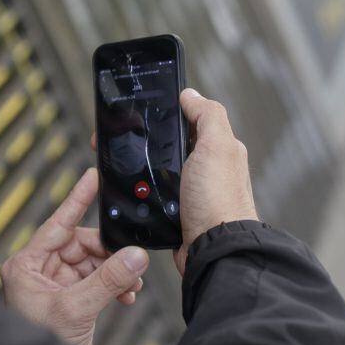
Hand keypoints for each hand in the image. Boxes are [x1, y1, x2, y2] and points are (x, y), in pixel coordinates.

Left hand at [0, 168, 147, 344]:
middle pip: (79, 245)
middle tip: (131, 260)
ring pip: (91, 264)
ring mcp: (53, 286)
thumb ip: (107, 280)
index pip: (56, 224)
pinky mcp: (68, 300)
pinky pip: (94, 281)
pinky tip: (125, 296)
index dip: (76, 200)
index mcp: (25, 266)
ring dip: (114, 272)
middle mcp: (37, 271)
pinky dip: (112, 286)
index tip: (91, 177)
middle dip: (107, 253)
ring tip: (130, 286)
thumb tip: (134, 256)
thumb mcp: (75, 310)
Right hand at [91, 90, 260, 274]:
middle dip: (148, 141)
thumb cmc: (219, 201)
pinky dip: (142, 190)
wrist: (212, 250)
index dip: (167, 112)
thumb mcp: (217, 146)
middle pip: (168, 144)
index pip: (188, 120)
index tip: (143, 108)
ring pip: (157, 169)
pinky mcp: (175, 211)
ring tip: (125, 162)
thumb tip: (190, 94)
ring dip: (142, 167)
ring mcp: (189, 191)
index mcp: (216, 149)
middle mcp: (204, 169)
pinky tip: (134, 188)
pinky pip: (152, 193)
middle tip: (125, 138)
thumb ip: (207, 115)